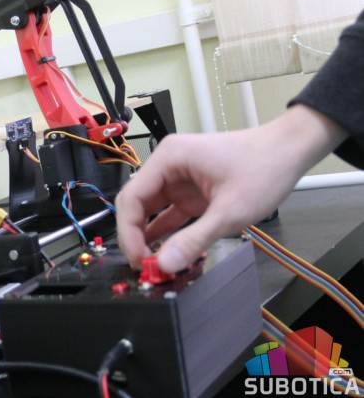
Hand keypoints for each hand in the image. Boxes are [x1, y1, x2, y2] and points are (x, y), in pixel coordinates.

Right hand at [115, 104, 346, 271]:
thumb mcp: (229, 211)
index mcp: (168, 159)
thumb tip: (165, 265)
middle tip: (144, 265)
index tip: (139, 259)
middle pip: (136, 205)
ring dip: (148, 236)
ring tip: (152, 264)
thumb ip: (194, 239)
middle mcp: (167, 166)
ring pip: (149, 211)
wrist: (290, 151)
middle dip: (135, 236)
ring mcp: (177, 179)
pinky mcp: (189, 192)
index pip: (132, 198)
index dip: (128, 231)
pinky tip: (165, 253)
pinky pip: (168, 214)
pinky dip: (166, 233)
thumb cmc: (263, 169)